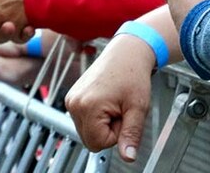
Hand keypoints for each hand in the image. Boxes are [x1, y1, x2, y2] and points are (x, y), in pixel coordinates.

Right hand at [65, 34, 155, 160]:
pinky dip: (97, 115)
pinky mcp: (72, 98)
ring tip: (114, 102)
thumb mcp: (138, 107)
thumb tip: (128, 157)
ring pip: (87, 130)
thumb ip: (132, 134)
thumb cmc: (133, 73)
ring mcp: (71, 100)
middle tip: (120, 108)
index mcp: (88, 106)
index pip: (98, 144)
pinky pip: (84, 119)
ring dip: (103, 122)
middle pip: (91, 139)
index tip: (124, 115)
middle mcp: (74, 103)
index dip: (116, 134)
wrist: (127, 52)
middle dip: (109, 129)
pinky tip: (106, 99)